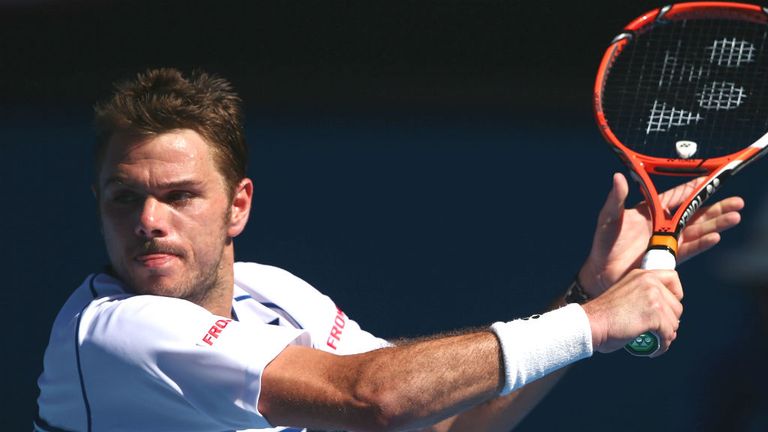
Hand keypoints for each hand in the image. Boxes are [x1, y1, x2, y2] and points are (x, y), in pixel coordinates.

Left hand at [578, 173, 743, 296]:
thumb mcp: (608, 218)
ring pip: (697, 230)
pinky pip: (688, 249)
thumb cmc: (603, 244)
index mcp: (650, 212)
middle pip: (694, 213)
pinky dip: (701, 243)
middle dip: (716, 207)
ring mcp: (667, 242)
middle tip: (737, 202)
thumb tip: (619, 176)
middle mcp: (662, 226)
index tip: (712, 180)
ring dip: (716, 223)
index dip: (694, 188)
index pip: (677, 197)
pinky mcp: (668, 258)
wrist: (602, 273)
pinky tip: (715, 237)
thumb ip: (615, 199)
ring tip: (735, 217)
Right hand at [582, 269, 682, 356]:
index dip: (675, 295)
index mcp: (641, 275)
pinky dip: (663, 345)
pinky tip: (652, 350)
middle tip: (658, 331)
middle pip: (677, 306)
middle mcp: (649, 281)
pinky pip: (668, 334)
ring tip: (654, 342)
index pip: (673, 278)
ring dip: (667, 335)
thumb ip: (643, 296)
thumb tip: (664, 313)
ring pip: (674, 322)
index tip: (667, 309)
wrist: (591, 323)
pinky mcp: (655, 314)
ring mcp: (653, 297)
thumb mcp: (625, 295)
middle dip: (670, 321)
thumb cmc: (603, 316)